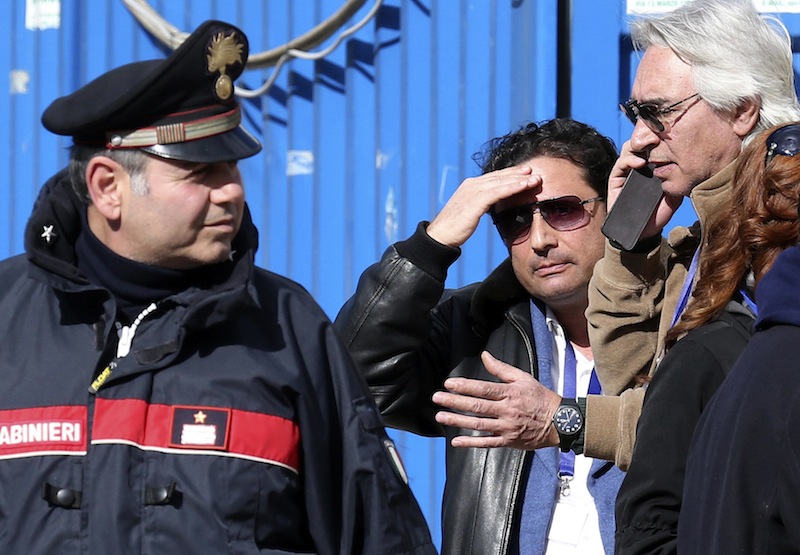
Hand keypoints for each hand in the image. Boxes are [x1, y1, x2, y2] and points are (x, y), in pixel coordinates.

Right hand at [426, 165, 539, 247]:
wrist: (440, 236)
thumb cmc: (455, 228)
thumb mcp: (470, 212)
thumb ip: (481, 205)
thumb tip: (493, 206)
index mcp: (470, 186)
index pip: (494, 177)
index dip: (510, 174)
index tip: (524, 173)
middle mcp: (472, 184)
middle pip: (499, 176)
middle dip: (518, 173)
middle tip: (534, 171)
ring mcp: (473, 190)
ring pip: (502, 181)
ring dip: (520, 179)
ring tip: (536, 179)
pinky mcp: (476, 200)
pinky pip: (499, 191)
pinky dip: (514, 187)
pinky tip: (525, 186)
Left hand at [431, 351, 561, 449]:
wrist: (559, 423)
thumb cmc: (540, 398)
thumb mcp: (523, 378)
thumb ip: (501, 368)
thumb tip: (484, 356)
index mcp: (510, 393)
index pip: (484, 389)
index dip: (465, 386)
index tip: (449, 384)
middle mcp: (507, 411)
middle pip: (477, 406)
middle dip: (455, 402)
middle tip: (436, 399)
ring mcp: (507, 428)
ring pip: (479, 425)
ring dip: (458, 421)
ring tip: (441, 416)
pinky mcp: (508, 441)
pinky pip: (487, 443)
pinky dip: (471, 443)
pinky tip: (456, 441)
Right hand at [608, 140, 682, 240]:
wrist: (643, 232)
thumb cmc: (657, 214)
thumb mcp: (673, 196)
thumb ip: (677, 183)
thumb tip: (685, 169)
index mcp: (651, 169)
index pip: (653, 147)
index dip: (659, 139)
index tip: (670, 134)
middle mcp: (637, 168)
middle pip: (640, 144)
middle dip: (649, 137)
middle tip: (659, 136)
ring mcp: (625, 173)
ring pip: (629, 150)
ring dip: (638, 146)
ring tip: (650, 147)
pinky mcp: (615, 180)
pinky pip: (620, 165)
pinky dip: (629, 160)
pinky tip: (640, 163)